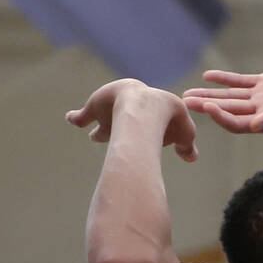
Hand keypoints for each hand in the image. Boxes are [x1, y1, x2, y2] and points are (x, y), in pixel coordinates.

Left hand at [66, 79, 197, 161]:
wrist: (145, 108)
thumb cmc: (168, 119)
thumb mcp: (186, 132)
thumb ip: (186, 144)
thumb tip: (190, 156)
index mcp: (151, 106)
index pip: (150, 120)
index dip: (150, 131)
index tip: (150, 139)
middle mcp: (128, 107)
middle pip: (124, 122)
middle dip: (121, 129)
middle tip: (118, 140)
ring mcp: (109, 109)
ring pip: (104, 122)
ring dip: (98, 131)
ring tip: (92, 136)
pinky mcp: (93, 110)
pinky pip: (82, 116)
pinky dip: (76, 118)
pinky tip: (71, 119)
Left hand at [182, 70, 262, 135]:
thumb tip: (255, 125)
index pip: (237, 123)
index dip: (221, 117)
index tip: (207, 108)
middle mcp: (259, 112)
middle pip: (227, 109)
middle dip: (206, 105)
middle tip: (185, 101)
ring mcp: (262, 98)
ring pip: (230, 96)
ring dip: (210, 94)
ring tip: (188, 93)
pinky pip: (241, 81)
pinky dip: (225, 79)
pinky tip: (208, 76)